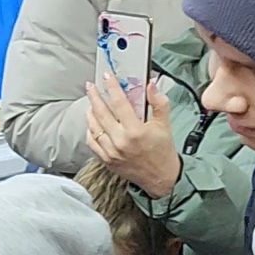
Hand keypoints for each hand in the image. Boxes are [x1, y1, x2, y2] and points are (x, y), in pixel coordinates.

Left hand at [86, 76, 180, 198]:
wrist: (161, 178)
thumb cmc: (163, 150)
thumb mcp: (165, 124)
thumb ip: (159, 102)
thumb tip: (151, 84)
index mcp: (136, 131)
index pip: (120, 103)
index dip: (112, 88)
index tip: (107, 77)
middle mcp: (121, 141)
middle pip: (101, 113)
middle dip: (94, 97)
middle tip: (90, 86)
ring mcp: (111, 152)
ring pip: (93, 127)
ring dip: (90, 112)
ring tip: (91, 102)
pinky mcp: (106, 160)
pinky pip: (92, 142)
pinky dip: (90, 130)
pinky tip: (92, 122)